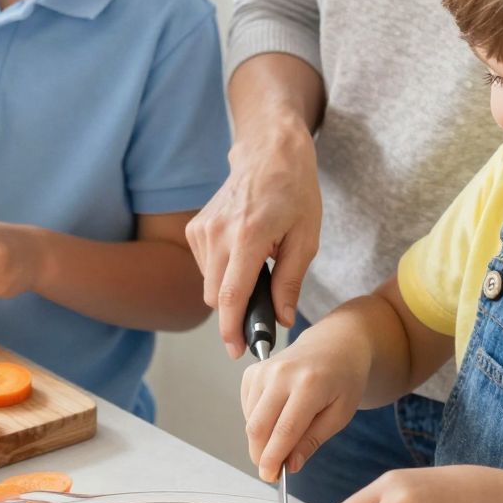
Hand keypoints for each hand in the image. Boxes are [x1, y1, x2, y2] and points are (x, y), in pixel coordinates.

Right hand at [186, 118, 320, 356]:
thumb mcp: (306, 238)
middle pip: (215, 296)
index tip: (238, 350)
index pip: (230, 296)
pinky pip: (205, 266)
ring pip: (209, 283)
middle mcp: (218, 233)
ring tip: (258, 266)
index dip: (232, 329)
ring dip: (229, 288)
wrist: (269, 153)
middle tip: (261, 311)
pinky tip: (243, 253)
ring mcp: (202, 229)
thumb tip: (280, 319)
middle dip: (234, 312)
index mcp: (249, 237)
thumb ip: (290, 281)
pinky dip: (222, 271)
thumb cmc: (294, 192)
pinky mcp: (195, 227)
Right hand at [242, 316, 369, 481]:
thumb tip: (291, 464)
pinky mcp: (254, 371)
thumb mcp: (341, 413)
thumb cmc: (344, 379)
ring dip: (261, 440)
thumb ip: (313, 439)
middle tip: (273, 470)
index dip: (274, 458)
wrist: (336, 343)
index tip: (270, 476)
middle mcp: (282, 374)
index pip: (284, 430)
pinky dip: (257, 422)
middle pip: (258, 426)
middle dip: (261, 454)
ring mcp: (264, 370)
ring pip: (250, 420)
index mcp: (310, 384)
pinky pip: (247, 408)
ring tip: (283, 440)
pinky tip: (276, 419)